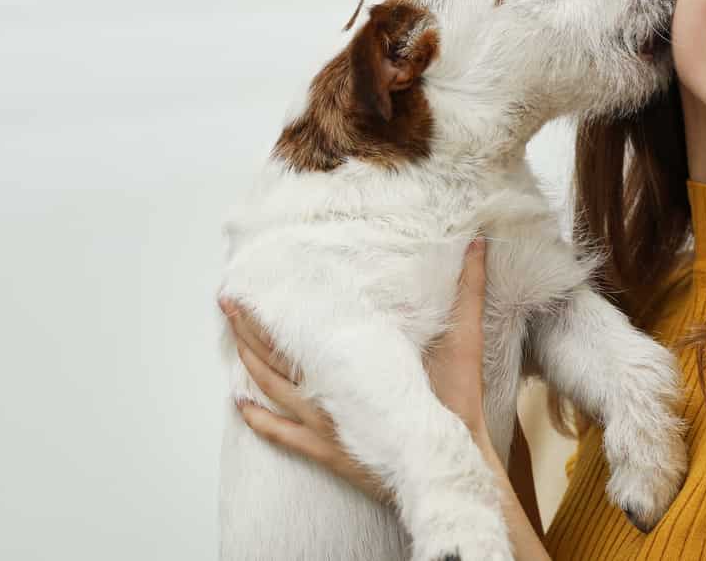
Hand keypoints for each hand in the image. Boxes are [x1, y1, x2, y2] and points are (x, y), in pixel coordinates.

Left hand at [219, 237, 496, 501]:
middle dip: (249, 326)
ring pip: (272, 389)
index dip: (273, 307)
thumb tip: (478, 244)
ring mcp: (323, 422)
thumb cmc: (454, 402)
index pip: (301, 328)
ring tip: (231, 337)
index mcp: (353, 361)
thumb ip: (469, 290)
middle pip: (276, 355)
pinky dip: (258, 420)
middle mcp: (329, 389)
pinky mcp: (326, 450)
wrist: (449, 461)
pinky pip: (282, 434)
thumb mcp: (464, 339)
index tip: (252, 283)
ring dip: (248, 363)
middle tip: (227, 302)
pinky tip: (240, 406)